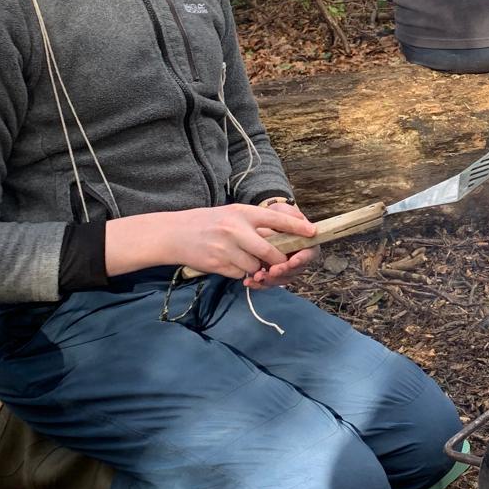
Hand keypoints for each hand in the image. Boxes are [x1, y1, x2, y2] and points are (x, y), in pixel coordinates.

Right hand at [107, 203, 317, 281]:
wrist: (175, 234)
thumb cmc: (210, 223)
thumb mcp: (233, 214)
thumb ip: (257, 223)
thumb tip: (285, 236)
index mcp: (242, 213)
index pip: (276, 219)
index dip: (297, 226)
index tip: (312, 232)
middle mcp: (235, 229)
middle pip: (270, 251)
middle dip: (278, 260)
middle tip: (282, 262)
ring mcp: (226, 248)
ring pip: (255, 267)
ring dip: (257, 269)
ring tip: (245, 259)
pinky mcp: (217, 264)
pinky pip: (240, 274)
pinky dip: (242, 273)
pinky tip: (230, 264)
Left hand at [245, 200, 319, 288]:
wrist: (258, 222)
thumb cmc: (273, 215)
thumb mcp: (281, 210)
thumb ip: (290, 215)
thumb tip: (302, 221)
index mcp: (306, 243)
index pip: (309, 254)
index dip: (302, 259)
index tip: (292, 261)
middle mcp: (298, 258)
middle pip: (296, 271)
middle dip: (284, 272)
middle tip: (272, 272)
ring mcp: (285, 267)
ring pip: (282, 279)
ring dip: (270, 281)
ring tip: (256, 277)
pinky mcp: (271, 273)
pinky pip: (268, 282)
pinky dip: (259, 284)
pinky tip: (248, 281)